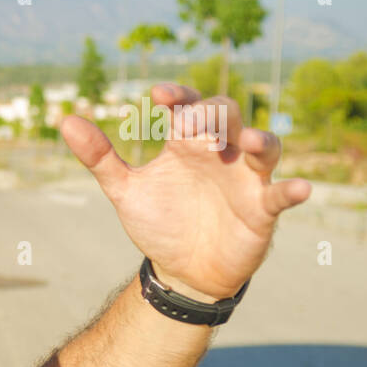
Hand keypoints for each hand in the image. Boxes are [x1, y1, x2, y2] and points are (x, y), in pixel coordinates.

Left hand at [61, 84, 311, 300]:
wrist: (180, 270)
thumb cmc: (159, 221)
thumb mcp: (124, 190)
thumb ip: (100, 157)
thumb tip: (65, 120)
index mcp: (186, 143)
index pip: (186, 107)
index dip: (178, 96)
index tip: (159, 95)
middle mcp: (219, 153)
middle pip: (226, 117)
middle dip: (210, 116)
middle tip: (187, 125)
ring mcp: (245, 179)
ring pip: (263, 147)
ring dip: (258, 141)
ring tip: (248, 141)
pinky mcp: (262, 209)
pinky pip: (282, 195)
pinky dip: (292, 190)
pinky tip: (300, 189)